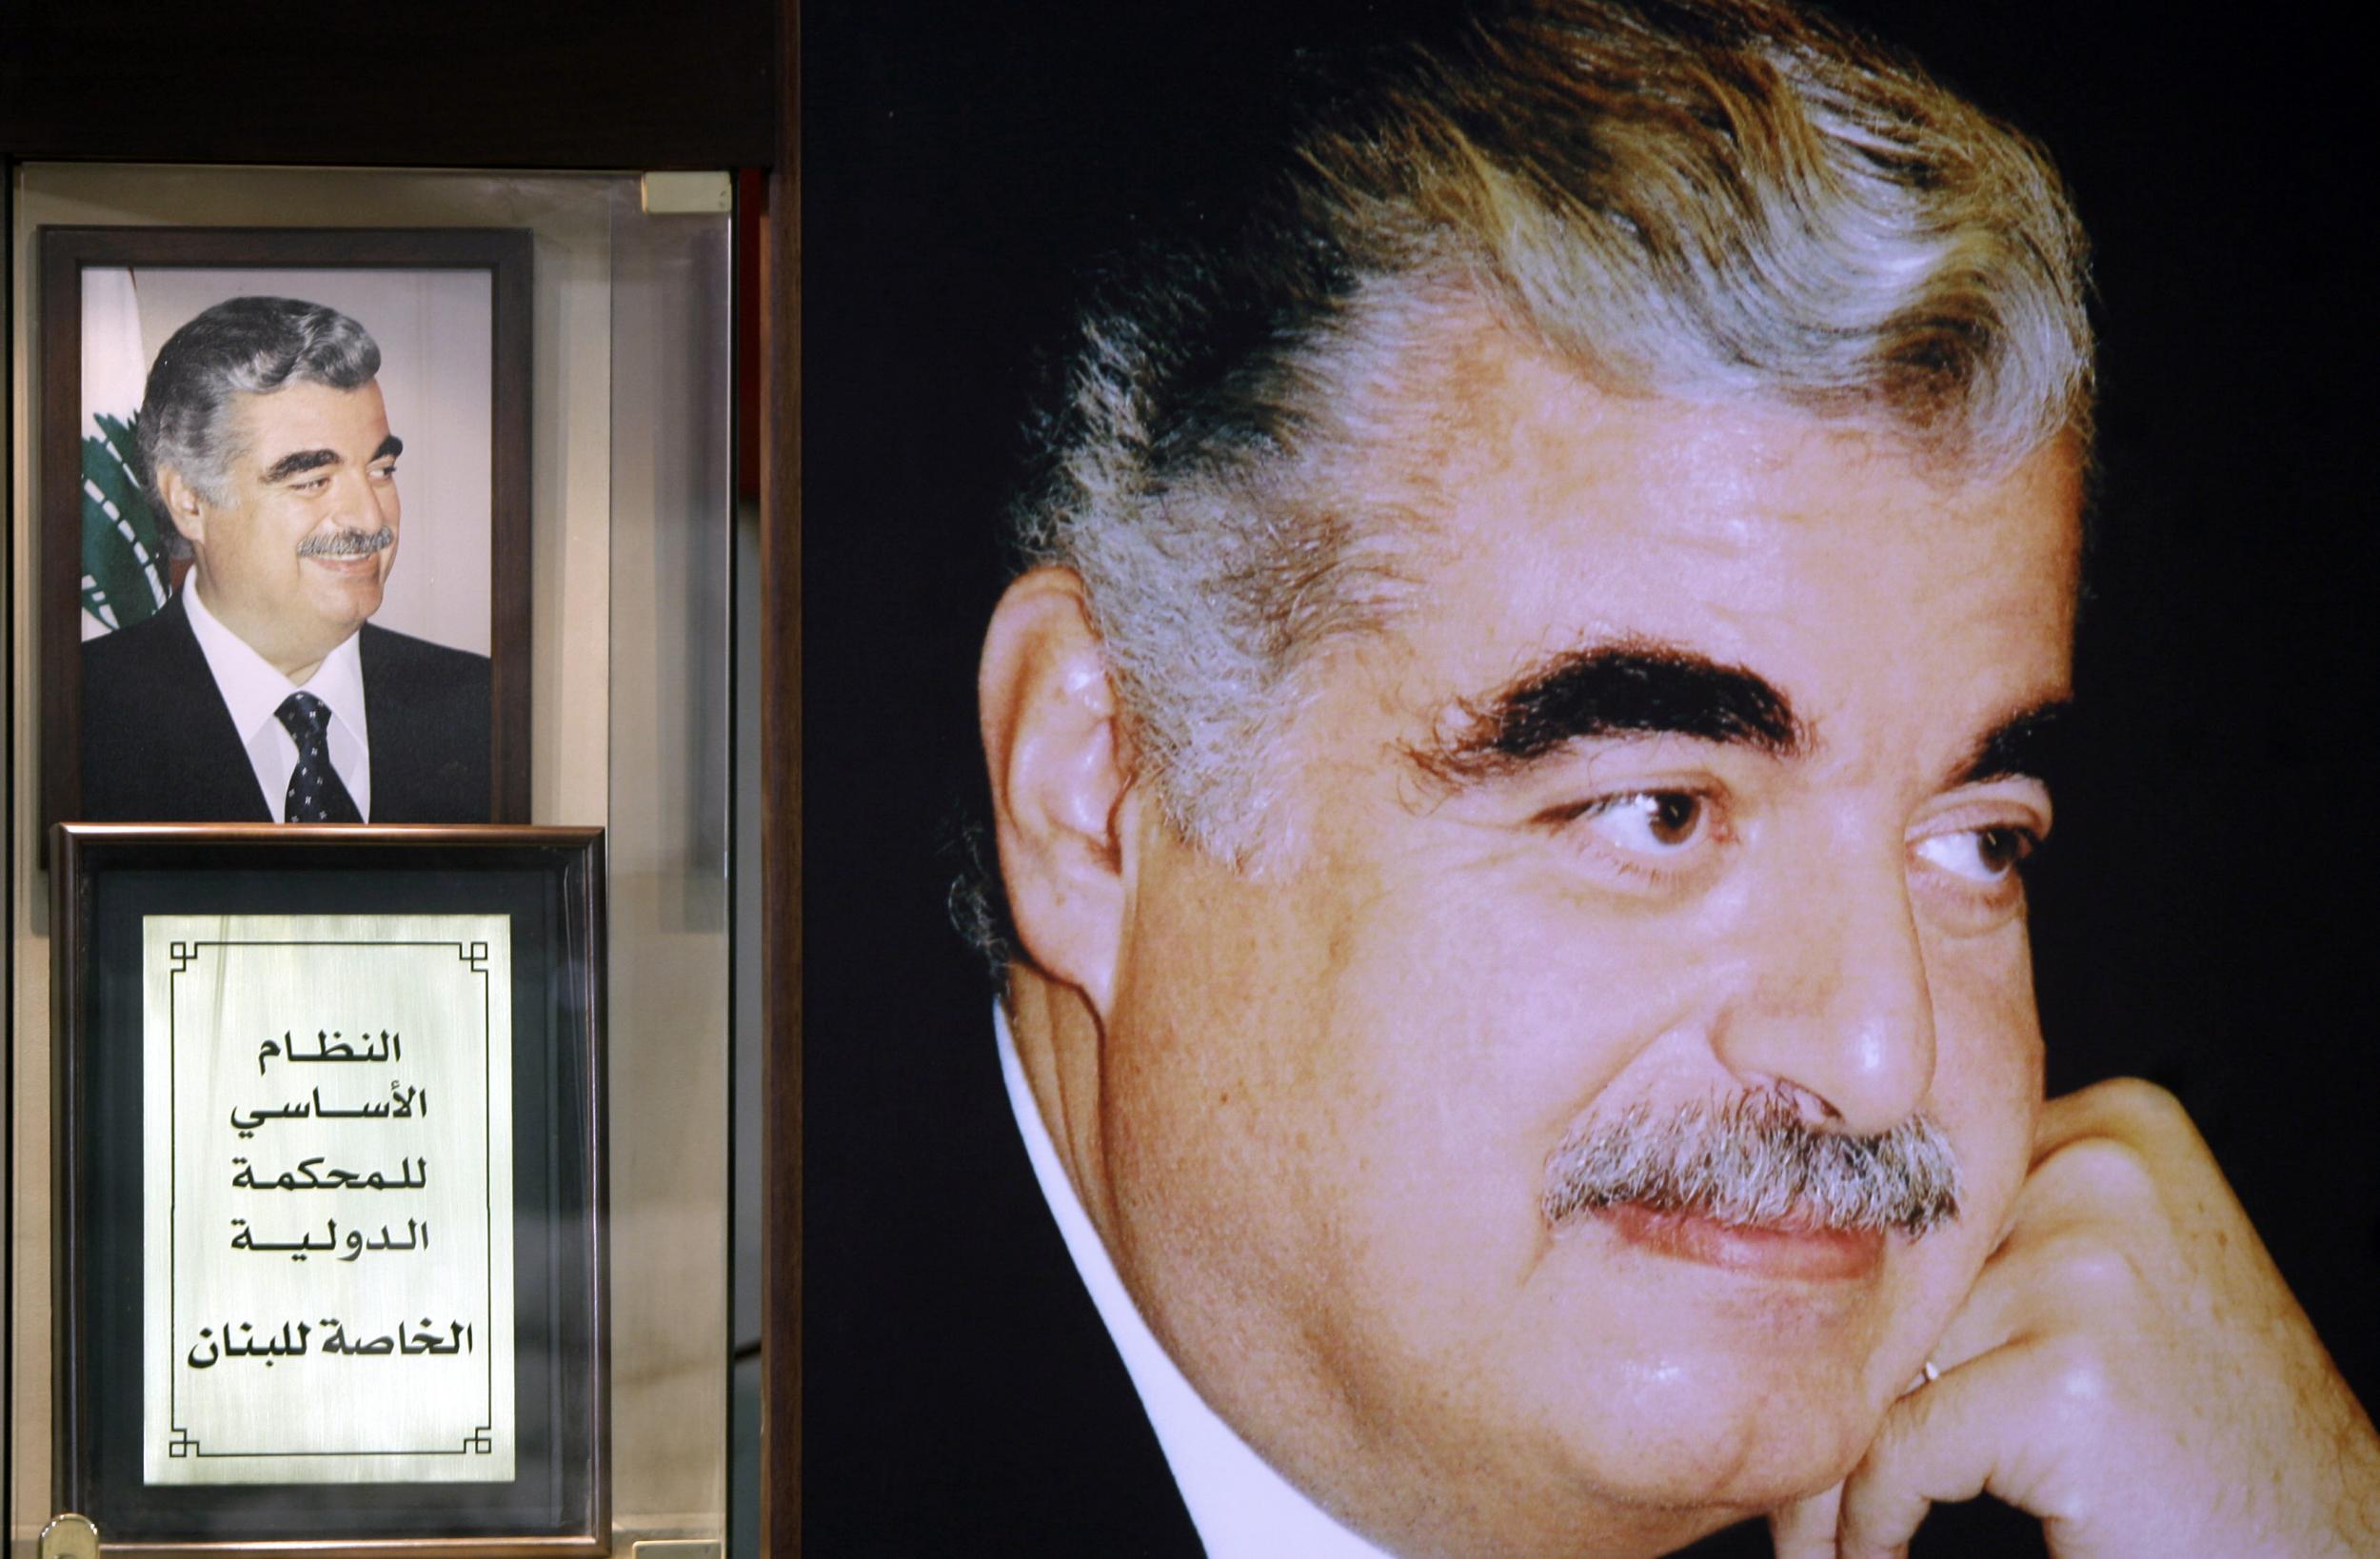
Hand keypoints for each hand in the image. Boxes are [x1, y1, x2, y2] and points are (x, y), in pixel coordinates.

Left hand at [1770, 1078, 2379, 1557]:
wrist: (2326, 1551)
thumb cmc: (2207, 1435)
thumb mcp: (2116, 1283)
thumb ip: (2002, 1232)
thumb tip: (1804, 1217)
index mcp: (2114, 1127)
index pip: (1926, 1202)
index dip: (1858, 1304)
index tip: (1797, 1373)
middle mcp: (2103, 1171)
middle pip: (1899, 1279)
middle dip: (1835, 1384)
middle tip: (1780, 1481)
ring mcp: (2090, 1267)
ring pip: (1883, 1363)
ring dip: (1835, 1464)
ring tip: (1816, 1529)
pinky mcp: (2067, 1374)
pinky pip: (1904, 1447)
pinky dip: (1871, 1518)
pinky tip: (1868, 1557)